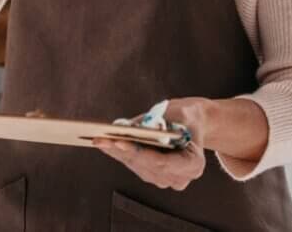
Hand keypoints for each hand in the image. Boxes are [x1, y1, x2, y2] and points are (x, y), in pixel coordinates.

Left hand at [93, 98, 209, 190]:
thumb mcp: (176, 113)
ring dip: (116, 153)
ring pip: (136, 166)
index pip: (163, 163)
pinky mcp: (153, 175)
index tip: (121, 142)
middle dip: (121, 151)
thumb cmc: (185, 117)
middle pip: (146, 165)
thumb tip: (128, 126)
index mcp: (193, 164)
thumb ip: (158, 120)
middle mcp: (180, 178)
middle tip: (100, 139)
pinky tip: (103, 143)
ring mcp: (166, 179)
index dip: (141, 153)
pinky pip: (133, 164)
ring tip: (98, 140)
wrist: (191, 124)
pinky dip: (118, 153)